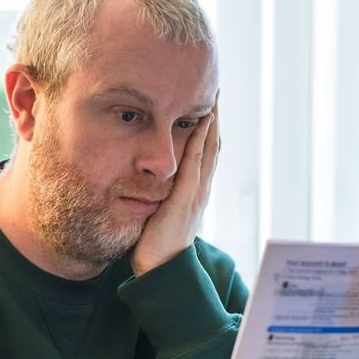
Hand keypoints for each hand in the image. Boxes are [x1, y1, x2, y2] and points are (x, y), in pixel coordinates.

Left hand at [130, 98, 219, 275]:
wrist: (161, 270)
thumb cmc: (154, 245)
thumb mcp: (157, 211)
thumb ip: (156, 194)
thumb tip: (143, 179)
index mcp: (194, 190)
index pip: (204, 152)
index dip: (207, 127)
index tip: (207, 103)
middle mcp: (200, 188)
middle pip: (213, 144)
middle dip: (214, 116)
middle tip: (215, 89)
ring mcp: (196, 192)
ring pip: (210, 149)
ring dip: (213, 121)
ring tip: (214, 96)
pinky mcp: (186, 198)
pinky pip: (196, 163)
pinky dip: (202, 140)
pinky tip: (203, 121)